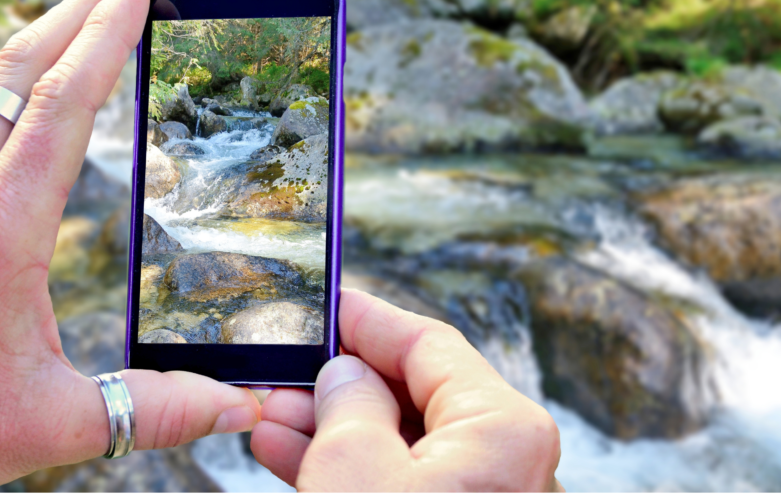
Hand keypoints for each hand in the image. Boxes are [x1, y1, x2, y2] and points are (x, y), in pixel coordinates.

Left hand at [0, 0, 260, 489]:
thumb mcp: (50, 424)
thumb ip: (152, 409)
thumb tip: (245, 408)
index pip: (65, 104)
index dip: (109, 35)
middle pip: (16, 70)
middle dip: (79, 11)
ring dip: (41, 44)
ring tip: (92, 22)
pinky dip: (9, 91)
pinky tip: (31, 97)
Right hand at [251, 288, 562, 490]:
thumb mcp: (356, 473)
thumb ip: (349, 406)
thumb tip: (345, 376)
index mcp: (503, 428)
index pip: (430, 344)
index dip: (370, 321)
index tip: (328, 305)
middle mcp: (507, 459)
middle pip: (415, 393)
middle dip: (342, 382)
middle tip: (285, 372)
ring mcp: (483, 494)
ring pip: (402, 443)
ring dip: (335, 428)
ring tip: (273, 415)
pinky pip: (402, 482)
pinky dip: (351, 469)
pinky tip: (291, 454)